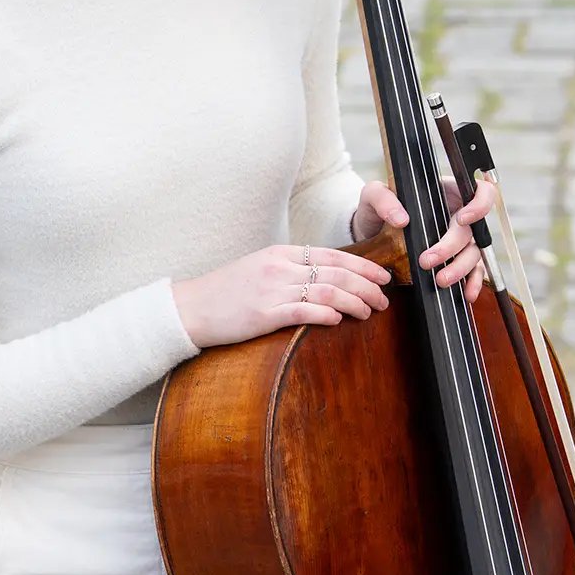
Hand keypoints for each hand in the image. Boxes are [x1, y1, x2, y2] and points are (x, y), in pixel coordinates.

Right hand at [171, 243, 392, 349]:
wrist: (190, 307)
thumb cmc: (224, 292)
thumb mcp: (258, 269)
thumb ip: (289, 270)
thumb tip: (323, 279)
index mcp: (280, 254)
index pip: (332, 255)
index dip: (362, 265)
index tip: (382, 275)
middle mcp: (279, 267)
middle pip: (336, 273)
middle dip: (367, 286)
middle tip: (384, 299)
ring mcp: (272, 290)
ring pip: (327, 291)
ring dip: (355, 302)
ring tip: (370, 312)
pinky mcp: (264, 314)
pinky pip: (304, 311)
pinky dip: (327, 314)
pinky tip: (340, 320)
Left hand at [350, 177, 493, 300]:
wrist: (369, 235)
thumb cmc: (376, 209)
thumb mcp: (373, 195)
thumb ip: (383, 199)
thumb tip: (401, 219)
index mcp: (445, 192)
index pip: (478, 191)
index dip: (479, 204)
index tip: (461, 219)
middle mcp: (456, 214)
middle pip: (470, 230)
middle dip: (451, 247)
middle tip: (427, 260)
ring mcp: (458, 238)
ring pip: (473, 252)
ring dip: (460, 268)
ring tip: (440, 280)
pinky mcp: (455, 258)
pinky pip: (473, 271)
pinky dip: (473, 282)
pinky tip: (466, 293)